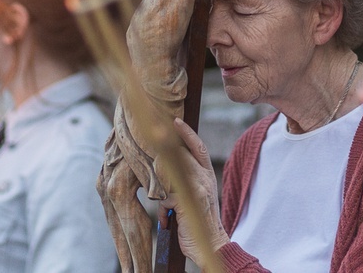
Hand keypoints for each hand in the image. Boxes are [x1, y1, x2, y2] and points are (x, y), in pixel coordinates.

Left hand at [157, 118, 229, 265]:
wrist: (212, 243)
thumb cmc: (199, 218)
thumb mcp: (198, 193)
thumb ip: (186, 178)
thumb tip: (165, 165)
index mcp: (207, 173)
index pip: (198, 147)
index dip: (186, 133)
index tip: (175, 120)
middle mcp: (204, 178)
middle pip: (181, 155)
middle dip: (165, 148)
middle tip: (150, 136)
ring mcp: (197, 189)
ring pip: (170, 174)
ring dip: (159, 183)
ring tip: (156, 190)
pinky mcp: (188, 203)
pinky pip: (166, 195)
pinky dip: (162, 205)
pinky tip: (165, 216)